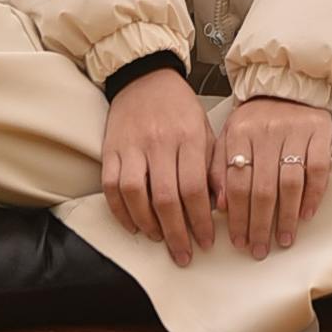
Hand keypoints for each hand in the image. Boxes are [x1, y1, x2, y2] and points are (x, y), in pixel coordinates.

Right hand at [100, 69, 215, 265]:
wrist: (145, 77)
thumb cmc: (180, 109)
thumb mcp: (207, 132)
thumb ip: (215, 168)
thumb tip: (221, 206)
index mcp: (188, 137)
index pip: (194, 188)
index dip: (200, 220)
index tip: (206, 241)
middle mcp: (159, 142)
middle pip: (165, 197)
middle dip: (176, 233)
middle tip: (184, 255)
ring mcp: (132, 146)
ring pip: (134, 193)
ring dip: (147, 224)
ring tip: (160, 239)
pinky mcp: (111, 149)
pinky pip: (111, 186)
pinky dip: (120, 211)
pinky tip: (133, 226)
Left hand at [211, 97, 331, 258]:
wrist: (287, 83)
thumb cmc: (255, 117)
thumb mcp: (229, 136)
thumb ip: (219, 168)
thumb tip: (219, 207)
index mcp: (239, 133)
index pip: (236, 183)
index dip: (237, 216)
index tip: (239, 240)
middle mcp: (266, 132)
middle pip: (262, 189)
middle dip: (259, 225)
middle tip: (259, 249)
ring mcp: (294, 131)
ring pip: (289, 183)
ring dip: (286, 217)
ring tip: (283, 240)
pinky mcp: (319, 132)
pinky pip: (318, 169)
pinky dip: (313, 195)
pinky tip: (306, 215)